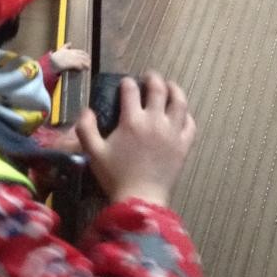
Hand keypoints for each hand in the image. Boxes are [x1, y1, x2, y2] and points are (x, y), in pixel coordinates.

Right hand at [50, 43, 90, 73]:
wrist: (53, 61)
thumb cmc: (56, 56)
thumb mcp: (61, 49)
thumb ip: (66, 46)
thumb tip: (70, 43)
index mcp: (72, 50)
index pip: (82, 52)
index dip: (86, 55)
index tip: (88, 57)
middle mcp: (74, 54)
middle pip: (84, 57)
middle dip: (87, 60)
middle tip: (89, 64)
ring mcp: (73, 59)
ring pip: (83, 62)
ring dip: (86, 65)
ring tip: (88, 68)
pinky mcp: (72, 64)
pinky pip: (79, 66)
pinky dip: (81, 68)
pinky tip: (81, 70)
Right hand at [76, 73, 195, 206]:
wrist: (140, 199)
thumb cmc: (116, 176)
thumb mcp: (93, 153)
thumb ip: (86, 129)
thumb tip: (86, 111)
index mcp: (132, 120)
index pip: (130, 91)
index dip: (127, 83)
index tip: (125, 83)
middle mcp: (154, 121)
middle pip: (158, 89)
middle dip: (152, 78)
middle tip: (148, 77)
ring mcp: (172, 132)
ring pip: (179, 102)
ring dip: (175, 90)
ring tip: (170, 86)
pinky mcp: (183, 145)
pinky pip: (190, 124)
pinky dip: (187, 115)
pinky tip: (182, 114)